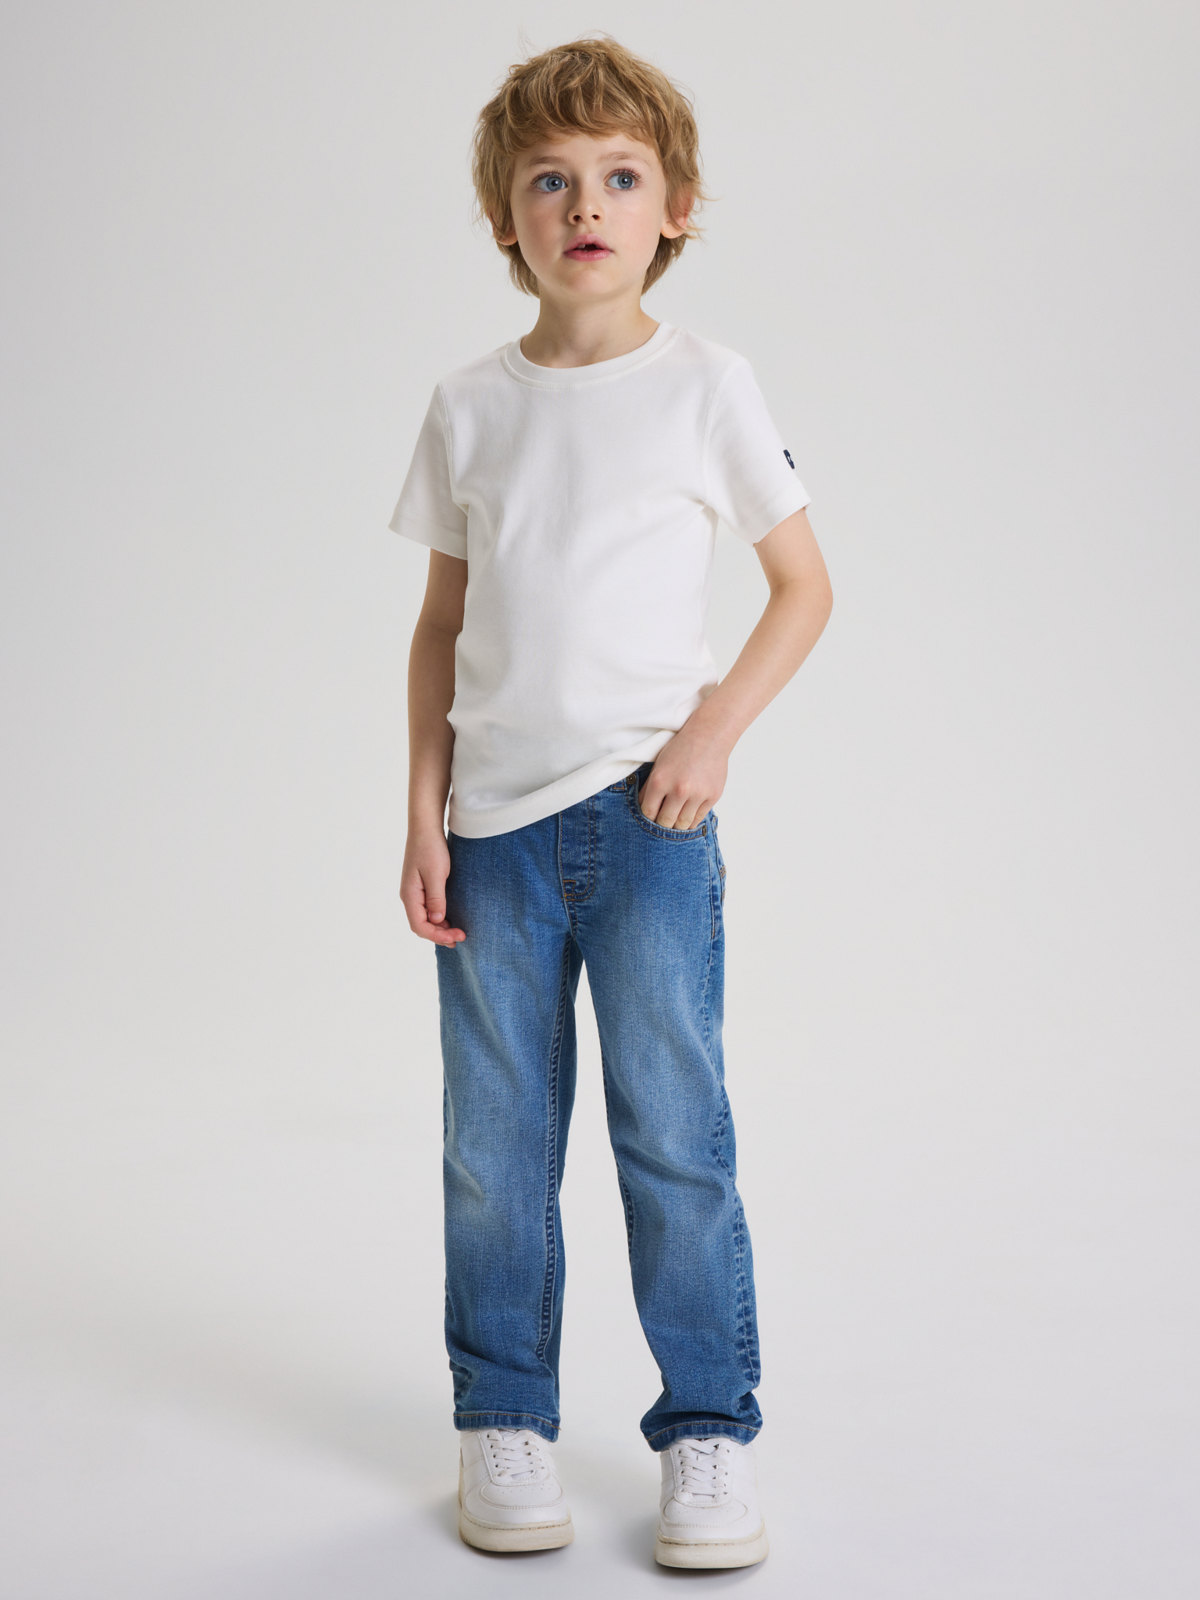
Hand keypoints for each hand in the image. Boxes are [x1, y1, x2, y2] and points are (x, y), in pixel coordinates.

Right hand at [400, 830, 465, 945]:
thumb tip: (437, 920)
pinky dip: (439, 918)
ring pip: (424, 919)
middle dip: (440, 935)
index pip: (419, 926)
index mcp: (409, 895)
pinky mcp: (421, 888)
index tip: (456, 937)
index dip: (437, 935)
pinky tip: (450, 920)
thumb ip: (436, 898)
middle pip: (421, 925)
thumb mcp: (436, 874)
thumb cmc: (430, 848)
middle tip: (461, 937)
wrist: (425, 828)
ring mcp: (414, 893)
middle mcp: (409, 897)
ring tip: (457, 933)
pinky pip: (427, 910)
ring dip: (440, 928)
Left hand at [637, 737, 728, 830]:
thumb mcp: (659, 765)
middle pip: (665, 822)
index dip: (647, 819)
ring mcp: (697, 795)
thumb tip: (644, 809)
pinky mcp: (712, 796)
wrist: (709, 736)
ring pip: (683, 824)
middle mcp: (678, 790)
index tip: (649, 820)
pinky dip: (691, 821)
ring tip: (674, 823)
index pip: (648, 813)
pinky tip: (687, 817)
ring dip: (677, 826)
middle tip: (661, 824)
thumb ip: (650, 788)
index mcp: (659, 781)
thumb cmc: (681, 748)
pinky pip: (698, 819)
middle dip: (661, 825)